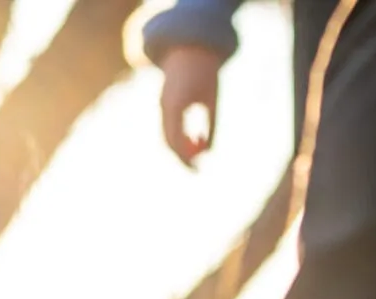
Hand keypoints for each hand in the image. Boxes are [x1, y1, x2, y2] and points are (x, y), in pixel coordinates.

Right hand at [160, 46, 222, 165]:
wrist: (190, 50)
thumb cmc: (206, 75)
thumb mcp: (213, 101)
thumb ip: (210, 125)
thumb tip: (209, 152)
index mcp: (177, 105)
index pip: (175, 140)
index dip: (185, 158)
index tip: (198, 170)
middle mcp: (165, 106)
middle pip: (168, 141)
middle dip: (182, 157)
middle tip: (198, 170)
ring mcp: (163, 105)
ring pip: (168, 136)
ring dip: (183, 147)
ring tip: (202, 148)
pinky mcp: (165, 104)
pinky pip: (170, 127)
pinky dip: (181, 138)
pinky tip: (197, 138)